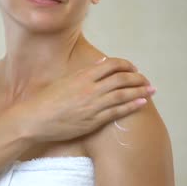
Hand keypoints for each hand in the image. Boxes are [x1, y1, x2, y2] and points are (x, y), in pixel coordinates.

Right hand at [7, 57, 155, 142]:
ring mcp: (93, 105)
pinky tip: (141, 103)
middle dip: (138, 78)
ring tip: (151, 90)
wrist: (35, 120)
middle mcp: (90, 89)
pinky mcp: (93, 121)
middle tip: (147, 81)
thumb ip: (83, 74)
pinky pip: (117, 111)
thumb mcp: (64, 81)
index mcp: (82, 76)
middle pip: (122, 79)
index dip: (126, 65)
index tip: (133, 69)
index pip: (112, 65)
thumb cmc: (45, 101)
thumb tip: (100, 65)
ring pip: (123, 95)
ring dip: (140, 91)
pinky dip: (132, 106)